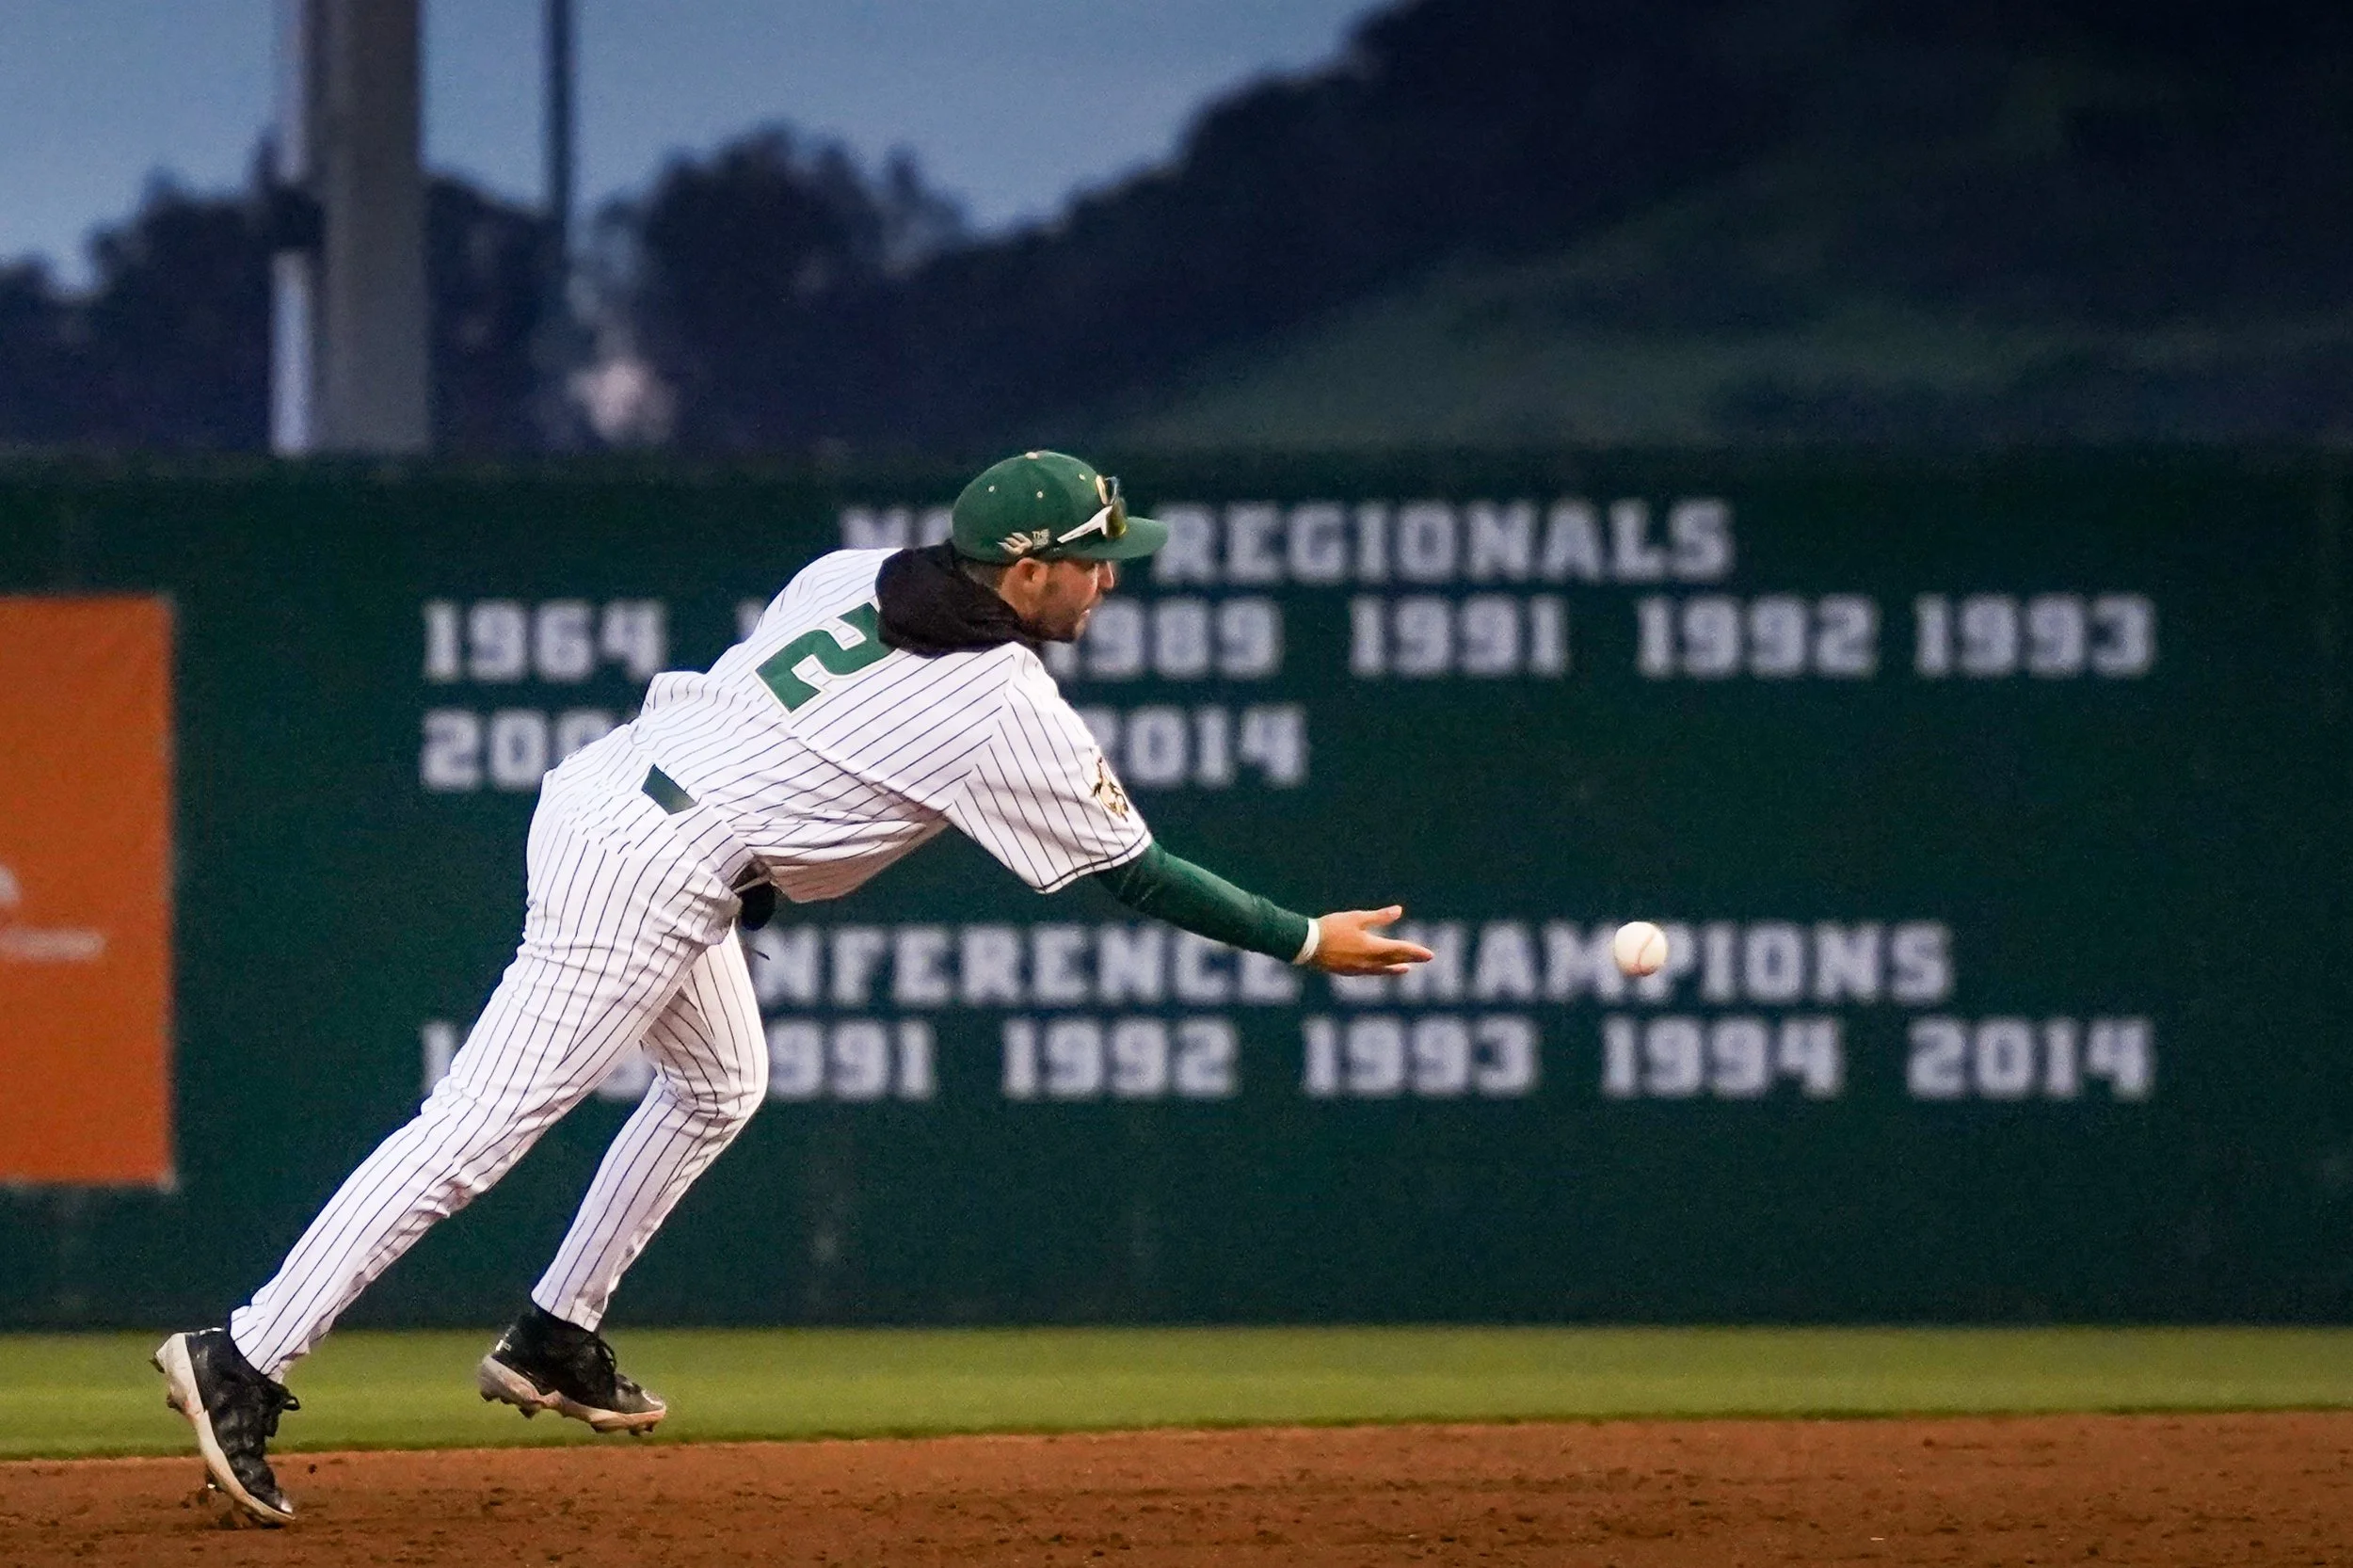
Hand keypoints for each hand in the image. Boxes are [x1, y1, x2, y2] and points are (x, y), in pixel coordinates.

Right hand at [1309, 906, 1433, 974]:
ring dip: (1395, 968)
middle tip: (1425, 958)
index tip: (1430, 955)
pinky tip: (1378, 969)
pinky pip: (1369, 972)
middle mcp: (1368, 962)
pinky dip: (1379, 970)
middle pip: (1394, 961)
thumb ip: (1379, 917)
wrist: (1306, 945)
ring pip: (1382, 970)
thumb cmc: (1331, 928)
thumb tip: (1399, 911)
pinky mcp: (1347, 972)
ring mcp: (1357, 969)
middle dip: (1410, 959)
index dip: (1416, 951)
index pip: (1400, 950)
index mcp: (1372, 947)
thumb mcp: (1356, 918)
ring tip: (1405, 969)